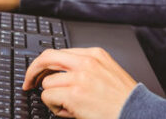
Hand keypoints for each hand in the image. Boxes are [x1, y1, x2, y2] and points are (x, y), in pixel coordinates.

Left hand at [23, 47, 137, 118]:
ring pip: (47, 82)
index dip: (45, 64)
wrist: (137, 112)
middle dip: (33, 71)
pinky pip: (48, 97)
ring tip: (68, 106)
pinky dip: (54, 107)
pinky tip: (69, 112)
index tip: (38, 73)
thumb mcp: (107, 72)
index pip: (59, 52)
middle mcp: (86, 62)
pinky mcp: (74, 94)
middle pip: (46, 57)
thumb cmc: (123, 99)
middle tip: (28, 83)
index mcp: (94, 54)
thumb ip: (86, 67)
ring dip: (53, 97)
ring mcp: (79, 77)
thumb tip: (61, 73)